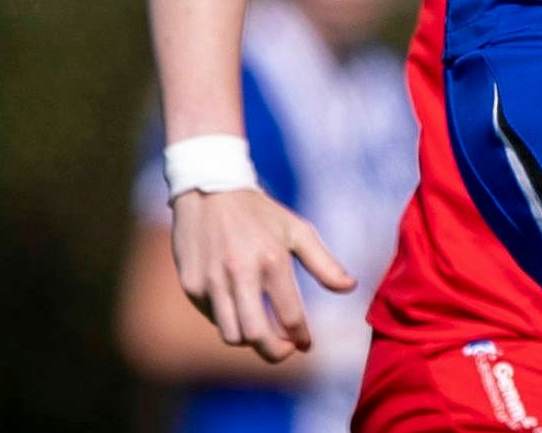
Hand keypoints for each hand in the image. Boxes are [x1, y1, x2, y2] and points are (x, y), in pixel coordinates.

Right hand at [170, 188, 357, 362]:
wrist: (207, 190)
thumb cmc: (258, 213)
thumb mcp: (296, 230)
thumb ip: (324, 263)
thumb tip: (350, 288)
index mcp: (272, 260)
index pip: (291, 316)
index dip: (301, 338)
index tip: (305, 344)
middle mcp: (240, 273)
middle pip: (257, 336)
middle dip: (274, 352)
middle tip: (284, 350)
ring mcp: (212, 281)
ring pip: (232, 334)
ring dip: (249, 338)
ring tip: (260, 327)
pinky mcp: (191, 284)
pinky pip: (212, 318)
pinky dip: (227, 319)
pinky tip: (236, 305)